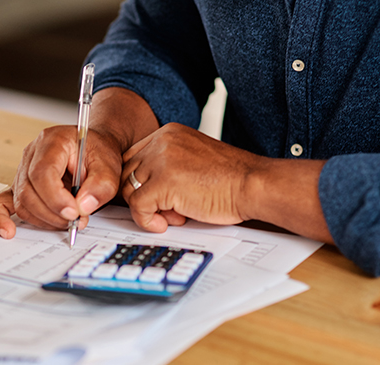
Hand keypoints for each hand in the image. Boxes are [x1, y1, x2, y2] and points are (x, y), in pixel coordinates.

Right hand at [0, 124, 123, 237]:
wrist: (92, 148)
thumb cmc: (97, 152)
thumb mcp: (109, 165)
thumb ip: (101, 185)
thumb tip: (83, 207)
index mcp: (52, 141)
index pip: (42, 172)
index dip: (55, 198)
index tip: (73, 213)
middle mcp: (32, 154)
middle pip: (29, 191)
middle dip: (53, 213)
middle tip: (77, 221)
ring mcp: (23, 170)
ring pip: (22, 202)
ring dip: (44, 219)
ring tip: (68, 222)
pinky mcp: (21, 185)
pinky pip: (3, 202)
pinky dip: (2, 217)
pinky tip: (7, 230)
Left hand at [121, 122, 259, 231]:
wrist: (254, 185)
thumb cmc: (231, 179)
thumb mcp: (192, 160)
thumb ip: (167, 165)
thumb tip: (141, 187)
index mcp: (168, 134)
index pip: (132, 158)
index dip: (139, 182)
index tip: (155, 197)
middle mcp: (162, 142)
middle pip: (126, 174)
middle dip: (141, 196)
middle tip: (168, 210)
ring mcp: (161, 160)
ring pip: (129, 191)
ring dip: (147, 209)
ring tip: (174, 215)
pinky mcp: (164, 182)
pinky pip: (137, 207)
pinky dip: (148, 220)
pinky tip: (169, 222)